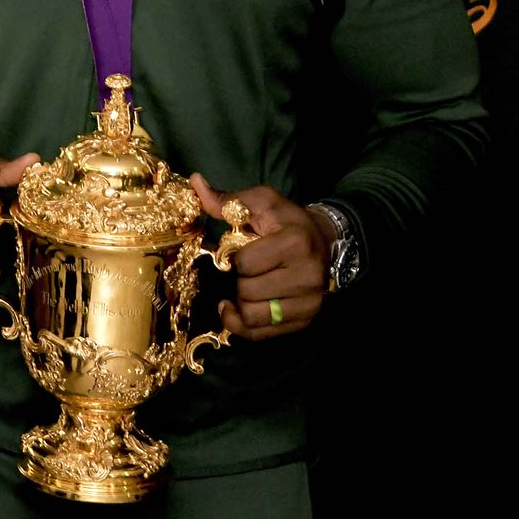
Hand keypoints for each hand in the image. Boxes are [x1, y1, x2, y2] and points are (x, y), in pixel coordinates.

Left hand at [189, 175, 332, 338]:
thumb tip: (195, 182)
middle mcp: (307, 277)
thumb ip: (226, 200)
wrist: (323, 242)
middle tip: (244, 272)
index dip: (234, 258)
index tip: (240, 251)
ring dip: (241, 304)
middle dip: (238, 281)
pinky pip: (262, 335)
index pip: (245, 264)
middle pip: (247, 293)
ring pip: (253, 317)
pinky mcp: (305, 321)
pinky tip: (239, 310)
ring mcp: (309, 303)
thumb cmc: (285, 221)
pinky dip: (243, 326)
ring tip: (244, 289)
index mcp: (294, 243)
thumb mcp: (260, 203)